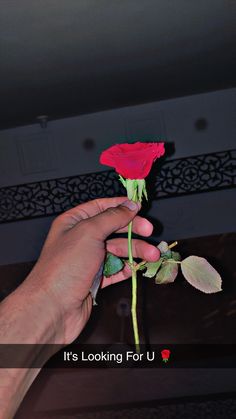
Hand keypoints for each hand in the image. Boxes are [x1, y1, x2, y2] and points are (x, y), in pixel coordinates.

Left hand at [26, 197, 159, 343]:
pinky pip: (116, 270)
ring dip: (136, 251)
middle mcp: (81, 239)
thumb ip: (112, 217)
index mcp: (74, 222)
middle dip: (133, 230)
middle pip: (113, 229)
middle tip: (150, 231)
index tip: (139, 207)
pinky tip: (136, 268)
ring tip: (153, 256)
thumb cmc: (65, 266)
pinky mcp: (95, 280)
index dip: (120, 206)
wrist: (52, 308)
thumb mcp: (89, 232)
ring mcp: (88, 260)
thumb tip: (130, 205)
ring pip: (118, 251)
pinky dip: (127, 269)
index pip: (100, 207)